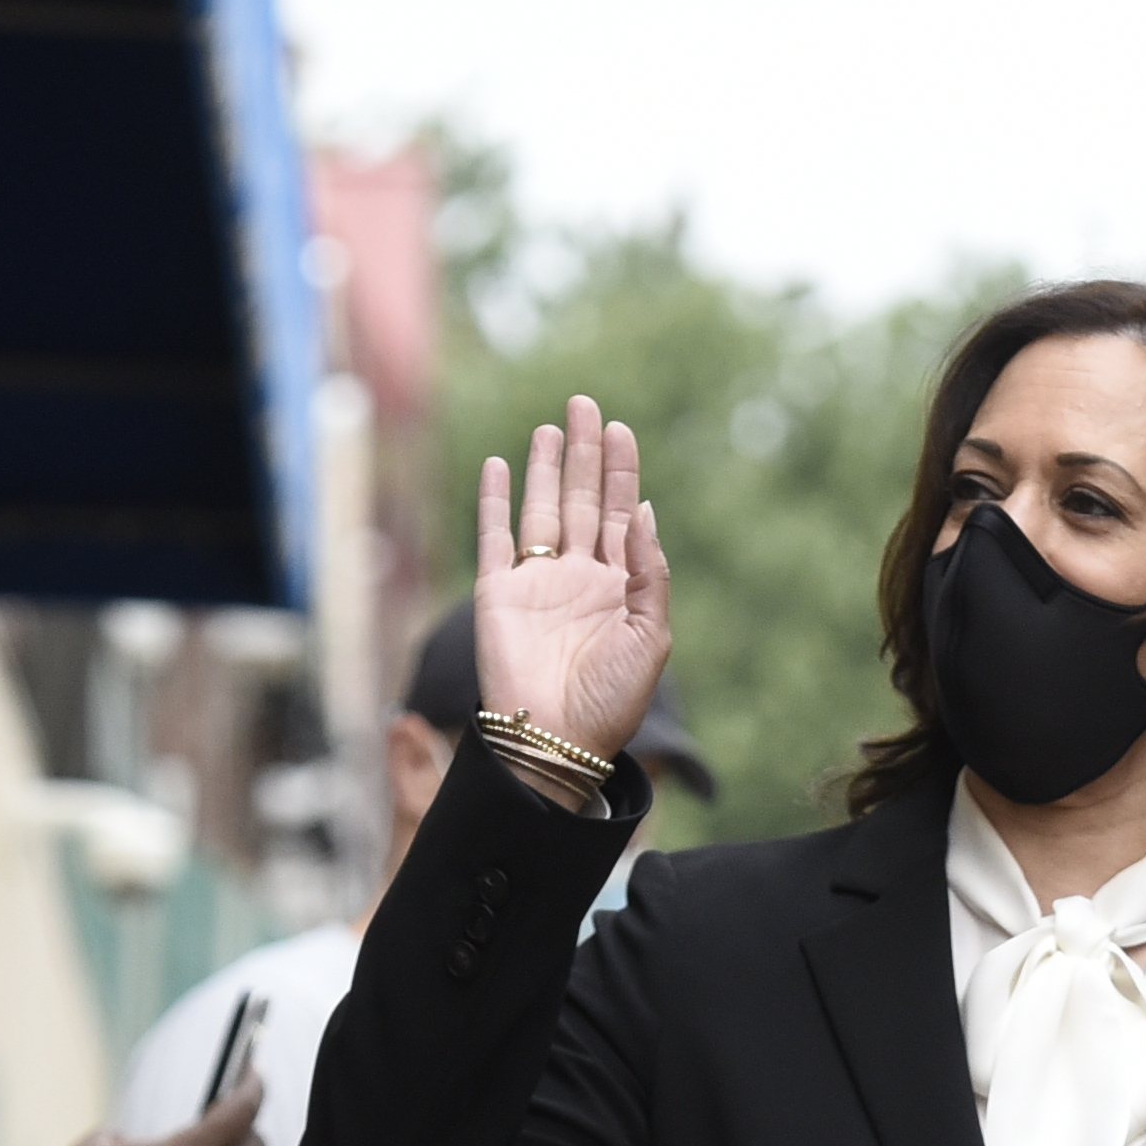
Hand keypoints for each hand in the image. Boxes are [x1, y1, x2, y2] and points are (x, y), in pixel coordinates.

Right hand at [469, 399, 674, 767]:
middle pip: (582, 499)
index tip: (620, 430)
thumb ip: (649, 573)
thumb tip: (645, 512)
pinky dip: (494, 500)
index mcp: (618, 586)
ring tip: (551, 426)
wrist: (556, 741)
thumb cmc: (610, 700)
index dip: (621, 471)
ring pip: (541, 509)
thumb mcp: (652, 636)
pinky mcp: (498, 594)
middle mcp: (578, 577)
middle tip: (584, 404)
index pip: (622, 513)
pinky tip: (498, 465)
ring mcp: (537, 583)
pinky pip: (494, 537)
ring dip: (544, 468)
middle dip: (583, 453)